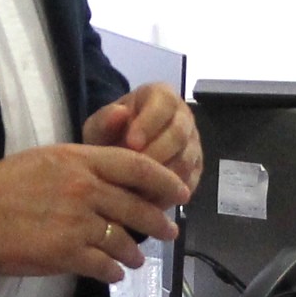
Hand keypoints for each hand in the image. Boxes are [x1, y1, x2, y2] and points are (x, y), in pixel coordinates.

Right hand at [0, 143, 190, 281]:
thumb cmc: (4, 183)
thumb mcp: (47, 159)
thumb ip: (82, 166)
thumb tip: (110, 181)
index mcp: (81, 160)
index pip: (137, 166)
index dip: (165, 180)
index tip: (180, 193)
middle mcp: (86, 189)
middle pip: (137, 207)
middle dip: (159, 223)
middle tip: (170, 233)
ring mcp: (78, 222)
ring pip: (124, 241)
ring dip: (134, 254)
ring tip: (136, 260)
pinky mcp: (67, 253)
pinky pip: (104, 266)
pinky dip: (112, 272)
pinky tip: (112, 274)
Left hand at [82, 84, 201, 191]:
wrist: (119, 155)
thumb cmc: (110, 135)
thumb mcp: (99, 127)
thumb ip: (105, 120)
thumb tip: (119, 113)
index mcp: (162, 96)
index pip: (164, 105)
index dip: (149, 124)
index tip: (130, 143)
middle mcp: (184, 117)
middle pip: (179, 135)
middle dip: (156, 154)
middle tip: (133, 171)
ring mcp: (193, 144)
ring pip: (186, 160)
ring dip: (162, 176)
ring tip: (138, 188)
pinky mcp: (195, 169)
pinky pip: (189, 181)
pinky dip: (169, 192)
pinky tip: (149, 200)